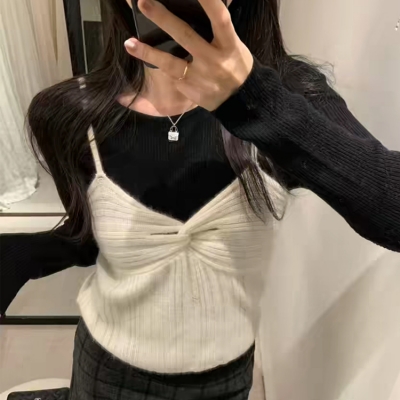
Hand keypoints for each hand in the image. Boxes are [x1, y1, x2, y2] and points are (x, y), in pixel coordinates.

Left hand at [124, 0, 253, 110]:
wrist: (240, 100)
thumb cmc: (236, 65)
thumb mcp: (234, 44)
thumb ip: (219, 28)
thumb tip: (208, 3)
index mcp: (229, 44)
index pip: (220, 18)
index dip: (209, 2)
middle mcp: (214, 60)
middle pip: (186, 36)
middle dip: (164, 19)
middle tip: (143, 3)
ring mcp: (200, 76)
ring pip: (171, 63)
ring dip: (148, 52)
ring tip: (129, 43)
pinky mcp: (190, 88)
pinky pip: (171, 74)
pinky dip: (158, 64)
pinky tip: (142, 55)